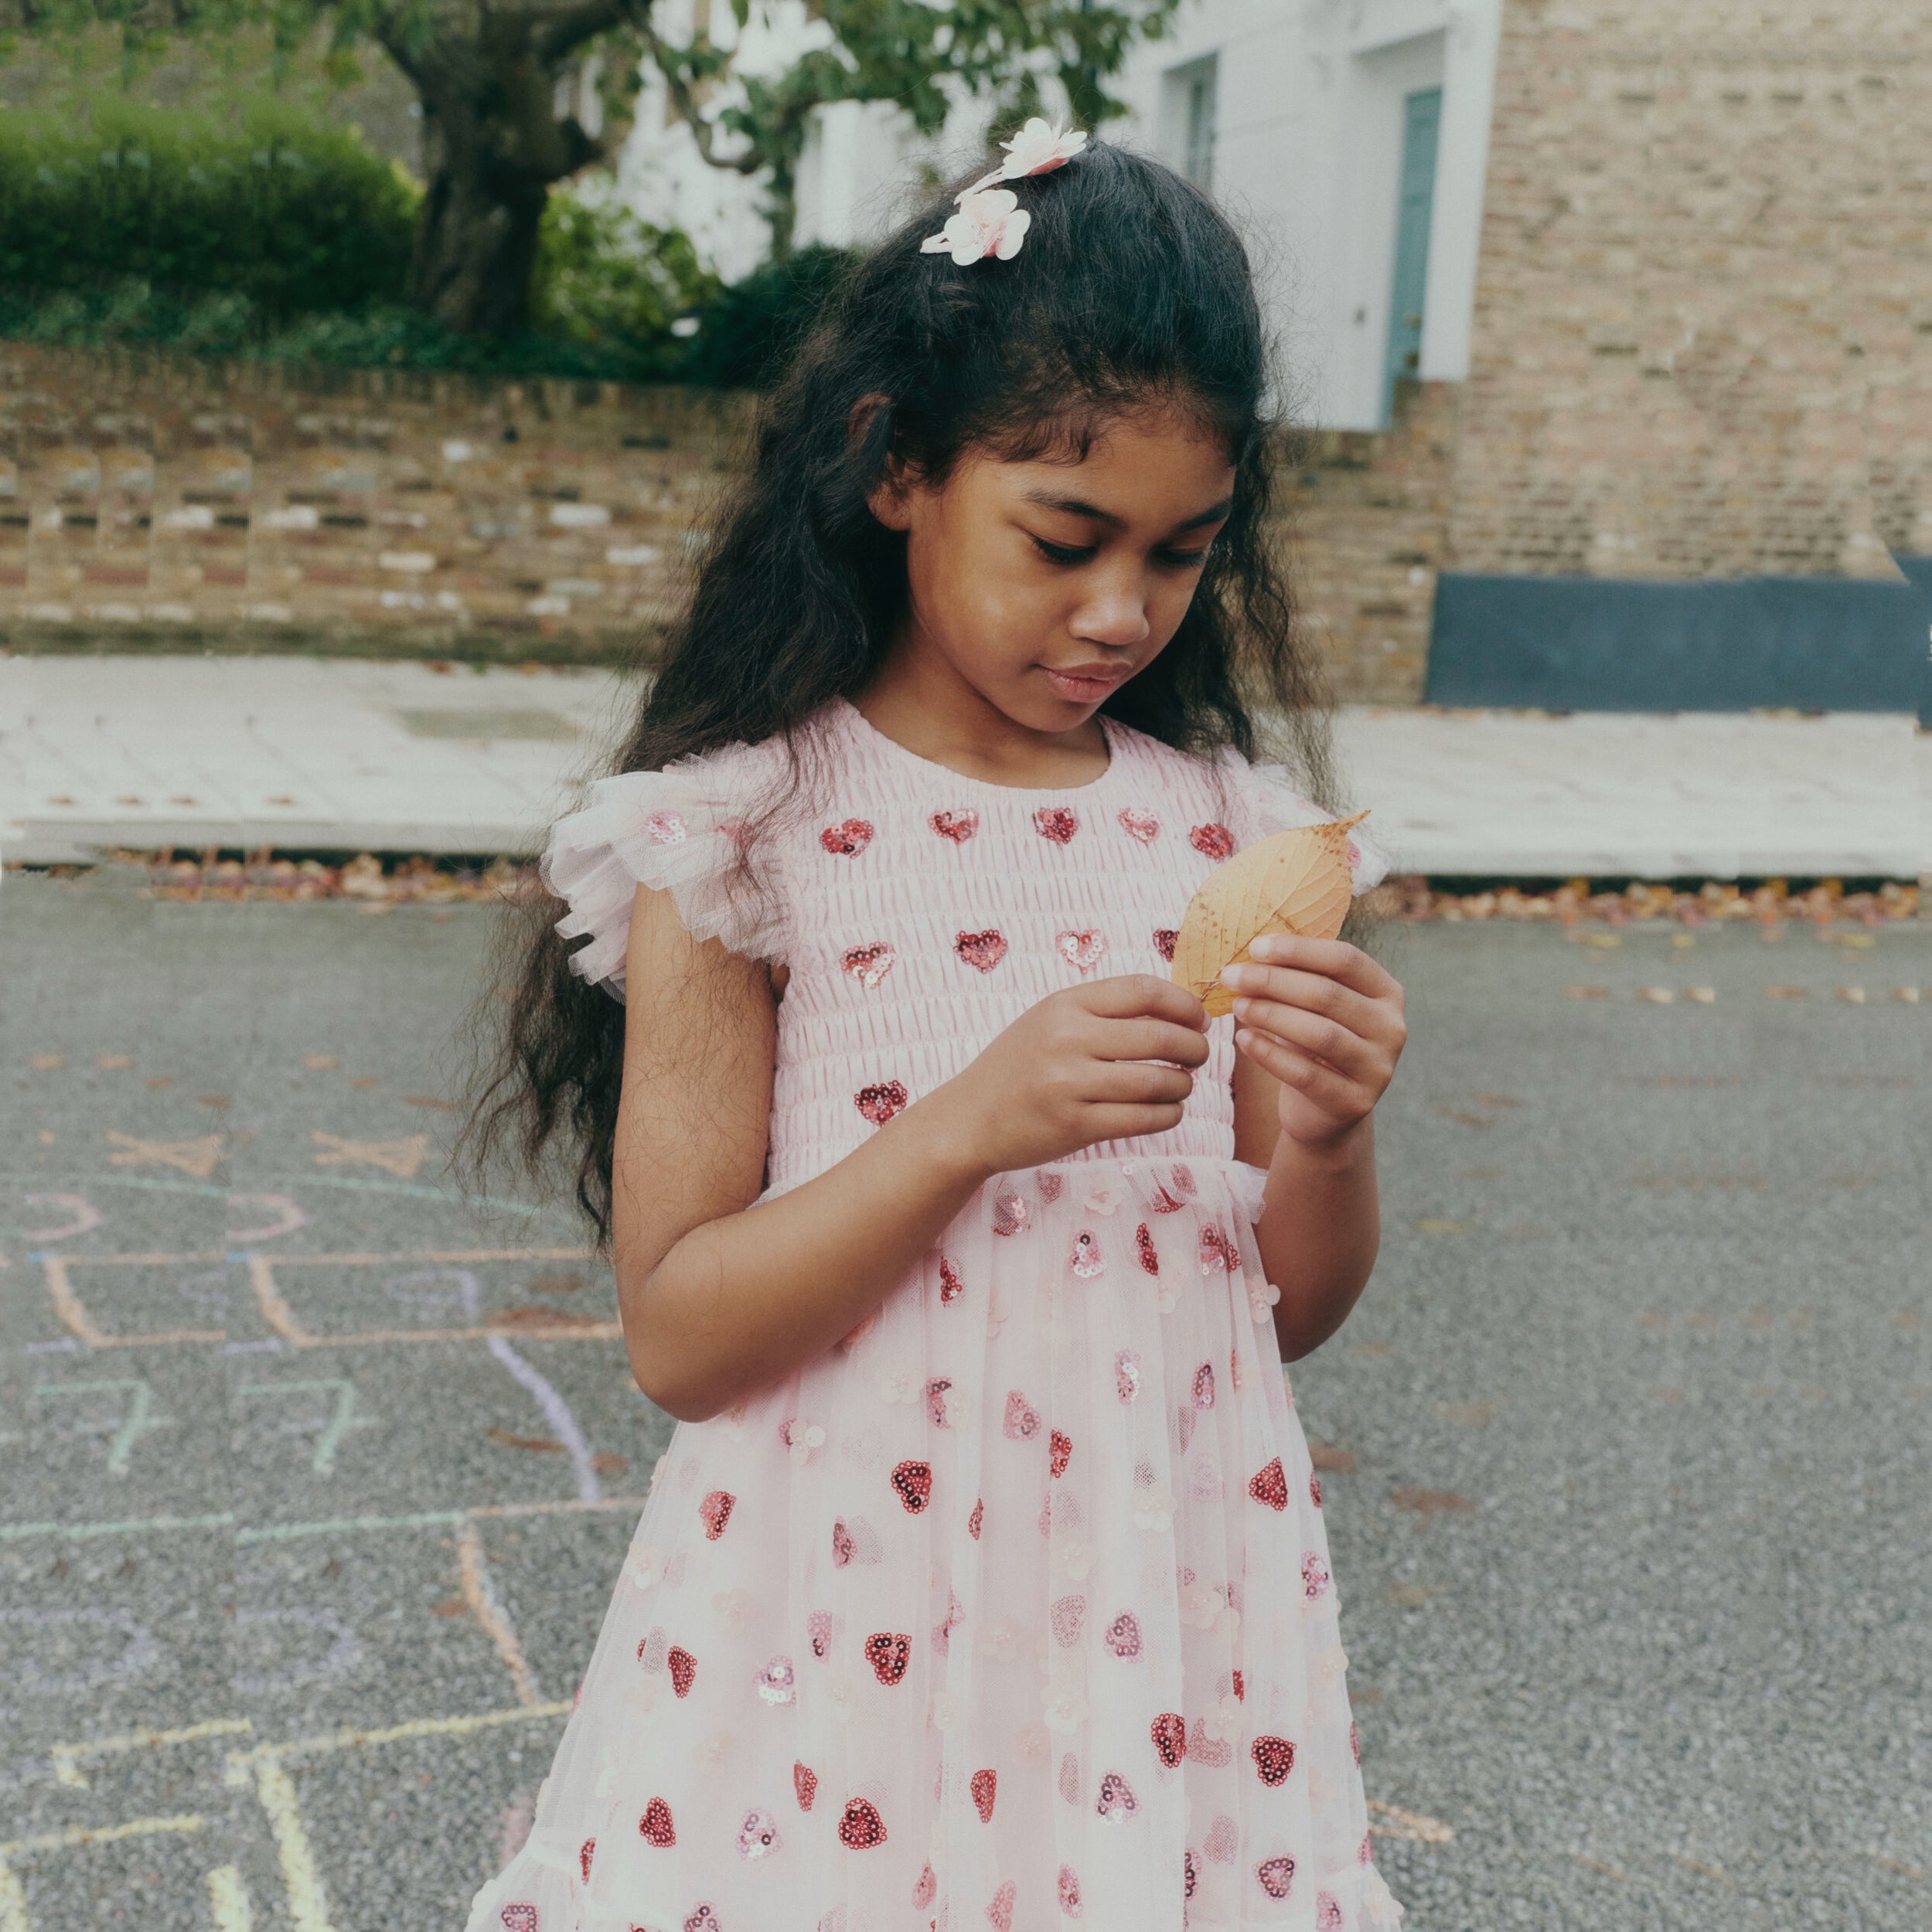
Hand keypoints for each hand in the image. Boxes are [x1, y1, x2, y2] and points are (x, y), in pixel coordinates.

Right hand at [928, 975, 1209, 1176]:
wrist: (970, 1119)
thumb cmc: (1018, 1066)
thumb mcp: (1050, 1021)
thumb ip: (1103, 1011)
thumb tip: (1177, 1010)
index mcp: (1065, 1004)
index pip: (1143, 991)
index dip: (1184, 1004)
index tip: (1199, 1019)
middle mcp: (1068, 1039)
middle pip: (1160, 1036)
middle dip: (1195, 1047)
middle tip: (1199, 1055)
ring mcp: (1071, 1084)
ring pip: (1158, 1081)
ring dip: (1183, 1085)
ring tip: (1181, 1085)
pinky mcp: (1076, 1126)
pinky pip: (1144, 1119)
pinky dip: (1168, 1115)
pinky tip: (1167, 1111)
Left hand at [1218, 935, 1404, 1148]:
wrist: (1325, 1110)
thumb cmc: (1314, 1045)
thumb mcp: (1315, 1007)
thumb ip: (1299, 978)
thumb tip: (1253, 951)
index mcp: (1387, 993)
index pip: (1346, 960)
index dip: (1299, 950)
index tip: (1255, 947)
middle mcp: (1391, 1028)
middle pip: (1328, 995)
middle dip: (1273, 981)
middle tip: (1232, 976)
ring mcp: (1378, 1069)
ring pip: (1320, 1034)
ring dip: (1271, 1015)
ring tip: (1238, 1006)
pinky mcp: (1355, 1103)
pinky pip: (1306, 1074)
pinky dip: (1270, 1054)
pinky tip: (1244, 1040)